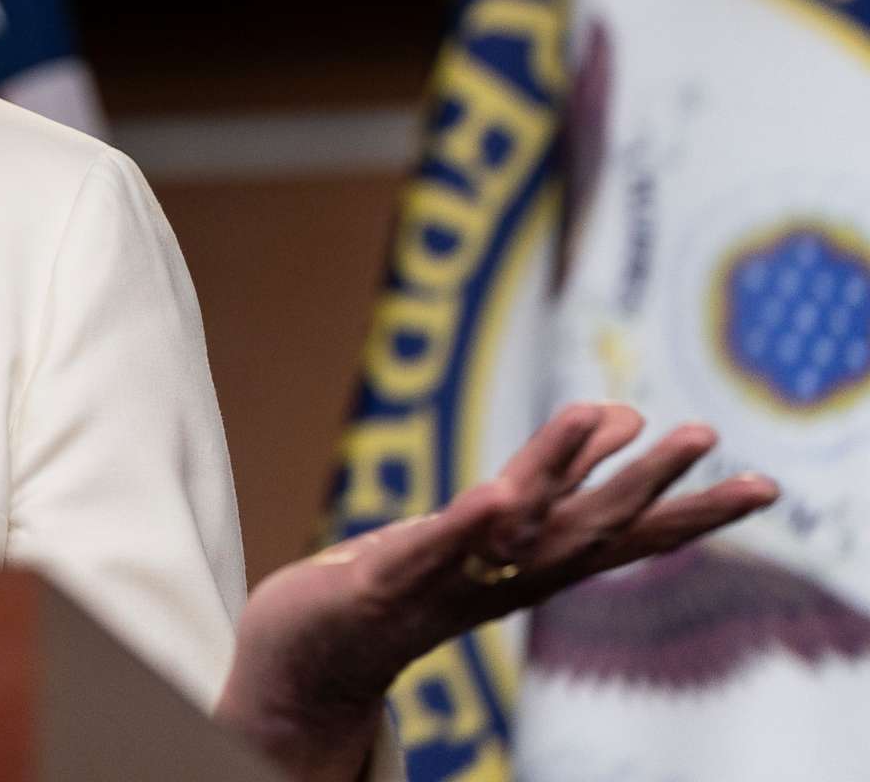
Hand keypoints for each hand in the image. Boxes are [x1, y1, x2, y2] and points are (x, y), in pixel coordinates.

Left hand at [218, 402, 776, 781]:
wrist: (311, 663)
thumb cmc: (400, 588)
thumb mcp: (480, 532)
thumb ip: (547, 481)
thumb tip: (618, 419)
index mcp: (527, 565)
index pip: (622, 535)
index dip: (693, 511)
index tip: (764, 484)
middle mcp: (498, 578)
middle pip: (586, 529)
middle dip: (648, 482)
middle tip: (706, 432)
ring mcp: (442, 582)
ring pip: (511, 529)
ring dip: (556, 470)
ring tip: (603, 413)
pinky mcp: (379, 584)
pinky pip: (430, 552)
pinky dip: (466, 526)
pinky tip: (499, 494)